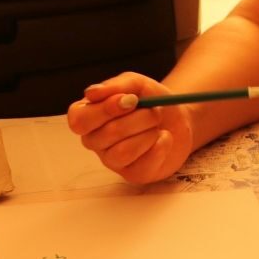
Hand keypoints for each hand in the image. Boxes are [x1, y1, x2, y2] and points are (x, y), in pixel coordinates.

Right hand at [67, 72, 194, 183]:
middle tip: (153, 111)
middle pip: (107, 134)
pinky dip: (160, 146)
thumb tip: (90, 93)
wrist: (179, 117)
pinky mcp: (133, 174)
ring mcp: (112, 160)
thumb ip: (115, 86)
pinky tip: (164, 138)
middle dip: (139, 118)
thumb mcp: (135, 84)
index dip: (104, 110)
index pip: (79, 120)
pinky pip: (143, 165)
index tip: (130, 99)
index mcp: (88, 116)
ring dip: (148, 134)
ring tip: (156, 125)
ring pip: (123, 152)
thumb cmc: (150, 99)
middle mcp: (94, 140)